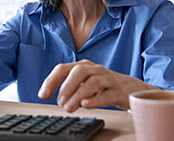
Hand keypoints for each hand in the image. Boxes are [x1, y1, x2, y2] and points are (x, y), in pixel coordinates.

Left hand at [38, 59, 155, 111]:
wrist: (130, 88)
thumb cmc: (103, 86)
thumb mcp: (85, 82)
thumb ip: (70, 88)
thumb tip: (55, 97)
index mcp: (83, 66)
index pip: (63, 68)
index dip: (51, 81)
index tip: (43, 95)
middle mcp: (95, 69)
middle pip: (79, 71)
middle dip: (66, 86)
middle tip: (59, 102)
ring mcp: (108, 79)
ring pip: (93, 82)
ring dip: (78, 95)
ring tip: (69, 107)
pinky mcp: (118, 91)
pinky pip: (107, 94)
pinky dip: (95, 99)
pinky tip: (86, 105)